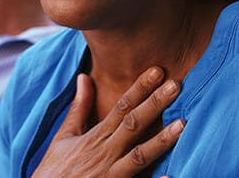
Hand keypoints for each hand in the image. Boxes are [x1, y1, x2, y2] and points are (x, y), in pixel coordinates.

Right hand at [32, 67, 184, 177]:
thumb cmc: (55, 169)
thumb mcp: (64, 136)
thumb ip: (79, 107)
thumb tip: (85, 77)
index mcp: (95, 137)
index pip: (121, 107)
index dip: (139, 88)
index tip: (157, 71)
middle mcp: (105, 153)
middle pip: (133, 124)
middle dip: (155, 104)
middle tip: (177, 84)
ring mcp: (111, 175)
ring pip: (139, 156)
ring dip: (161, 140)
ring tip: (182, 125)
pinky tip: (172, 176)